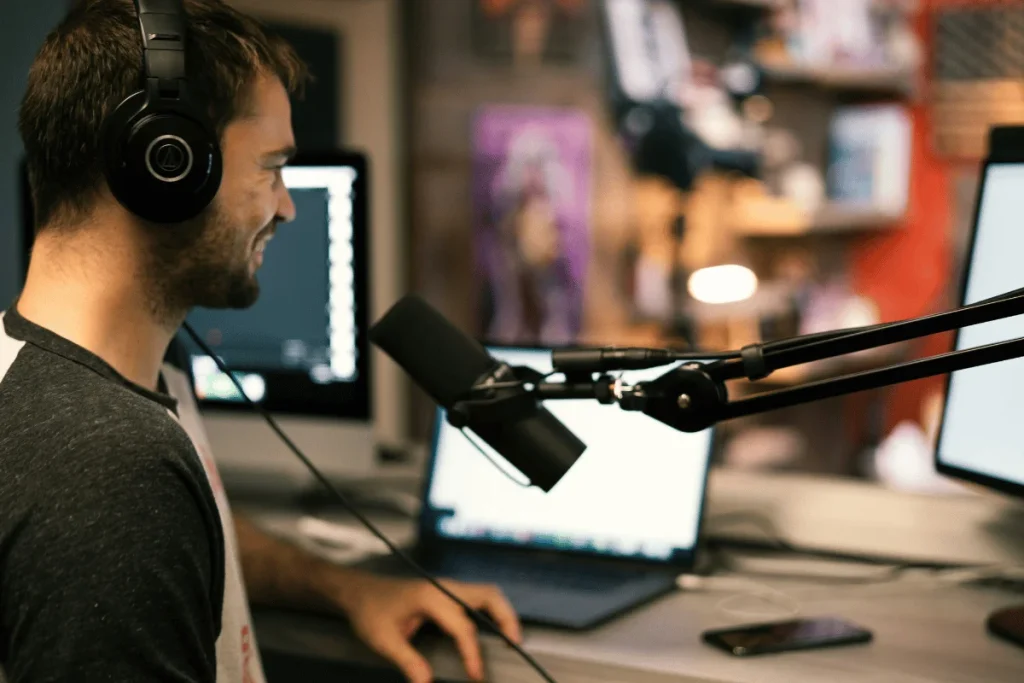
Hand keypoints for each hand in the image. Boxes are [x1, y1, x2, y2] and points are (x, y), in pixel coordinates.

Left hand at [342, 573, 521, 682]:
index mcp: (430, 597)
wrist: (358, 591)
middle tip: (515, 644)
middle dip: (506, 618)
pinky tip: (491, 630)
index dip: (472, 653)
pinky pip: (476, 597)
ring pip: (486, 593)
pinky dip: (491, 611)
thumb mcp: (384, 640)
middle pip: (488, 595)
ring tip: (510, 638)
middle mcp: (444, 588)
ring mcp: (446, 588)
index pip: (462, 626)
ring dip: (502, 612)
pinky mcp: (445, 592)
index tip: (476, 675)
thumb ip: (408, 662)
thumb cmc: (369, 611)